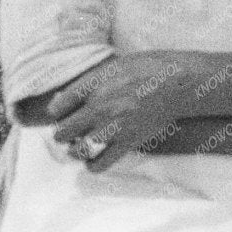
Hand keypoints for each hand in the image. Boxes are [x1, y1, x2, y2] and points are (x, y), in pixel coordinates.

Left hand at [44, 53, 194, 170]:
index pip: (57, 107)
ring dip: (74, 150)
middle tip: (68, 131)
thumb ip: (86, 83)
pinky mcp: (128, 142)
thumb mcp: (110, 66)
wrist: (176, 82)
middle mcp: (99, 107)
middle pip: (61, 131)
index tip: (62, 113)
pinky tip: (93, 159)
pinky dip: (92, 165)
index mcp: (93, 85)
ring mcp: (113, 127)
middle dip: (61, 133)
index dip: (56, 112)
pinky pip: (101, 164)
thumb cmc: (144, 69)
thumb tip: (61, 100)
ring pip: (77, 150)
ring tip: (79, 146)